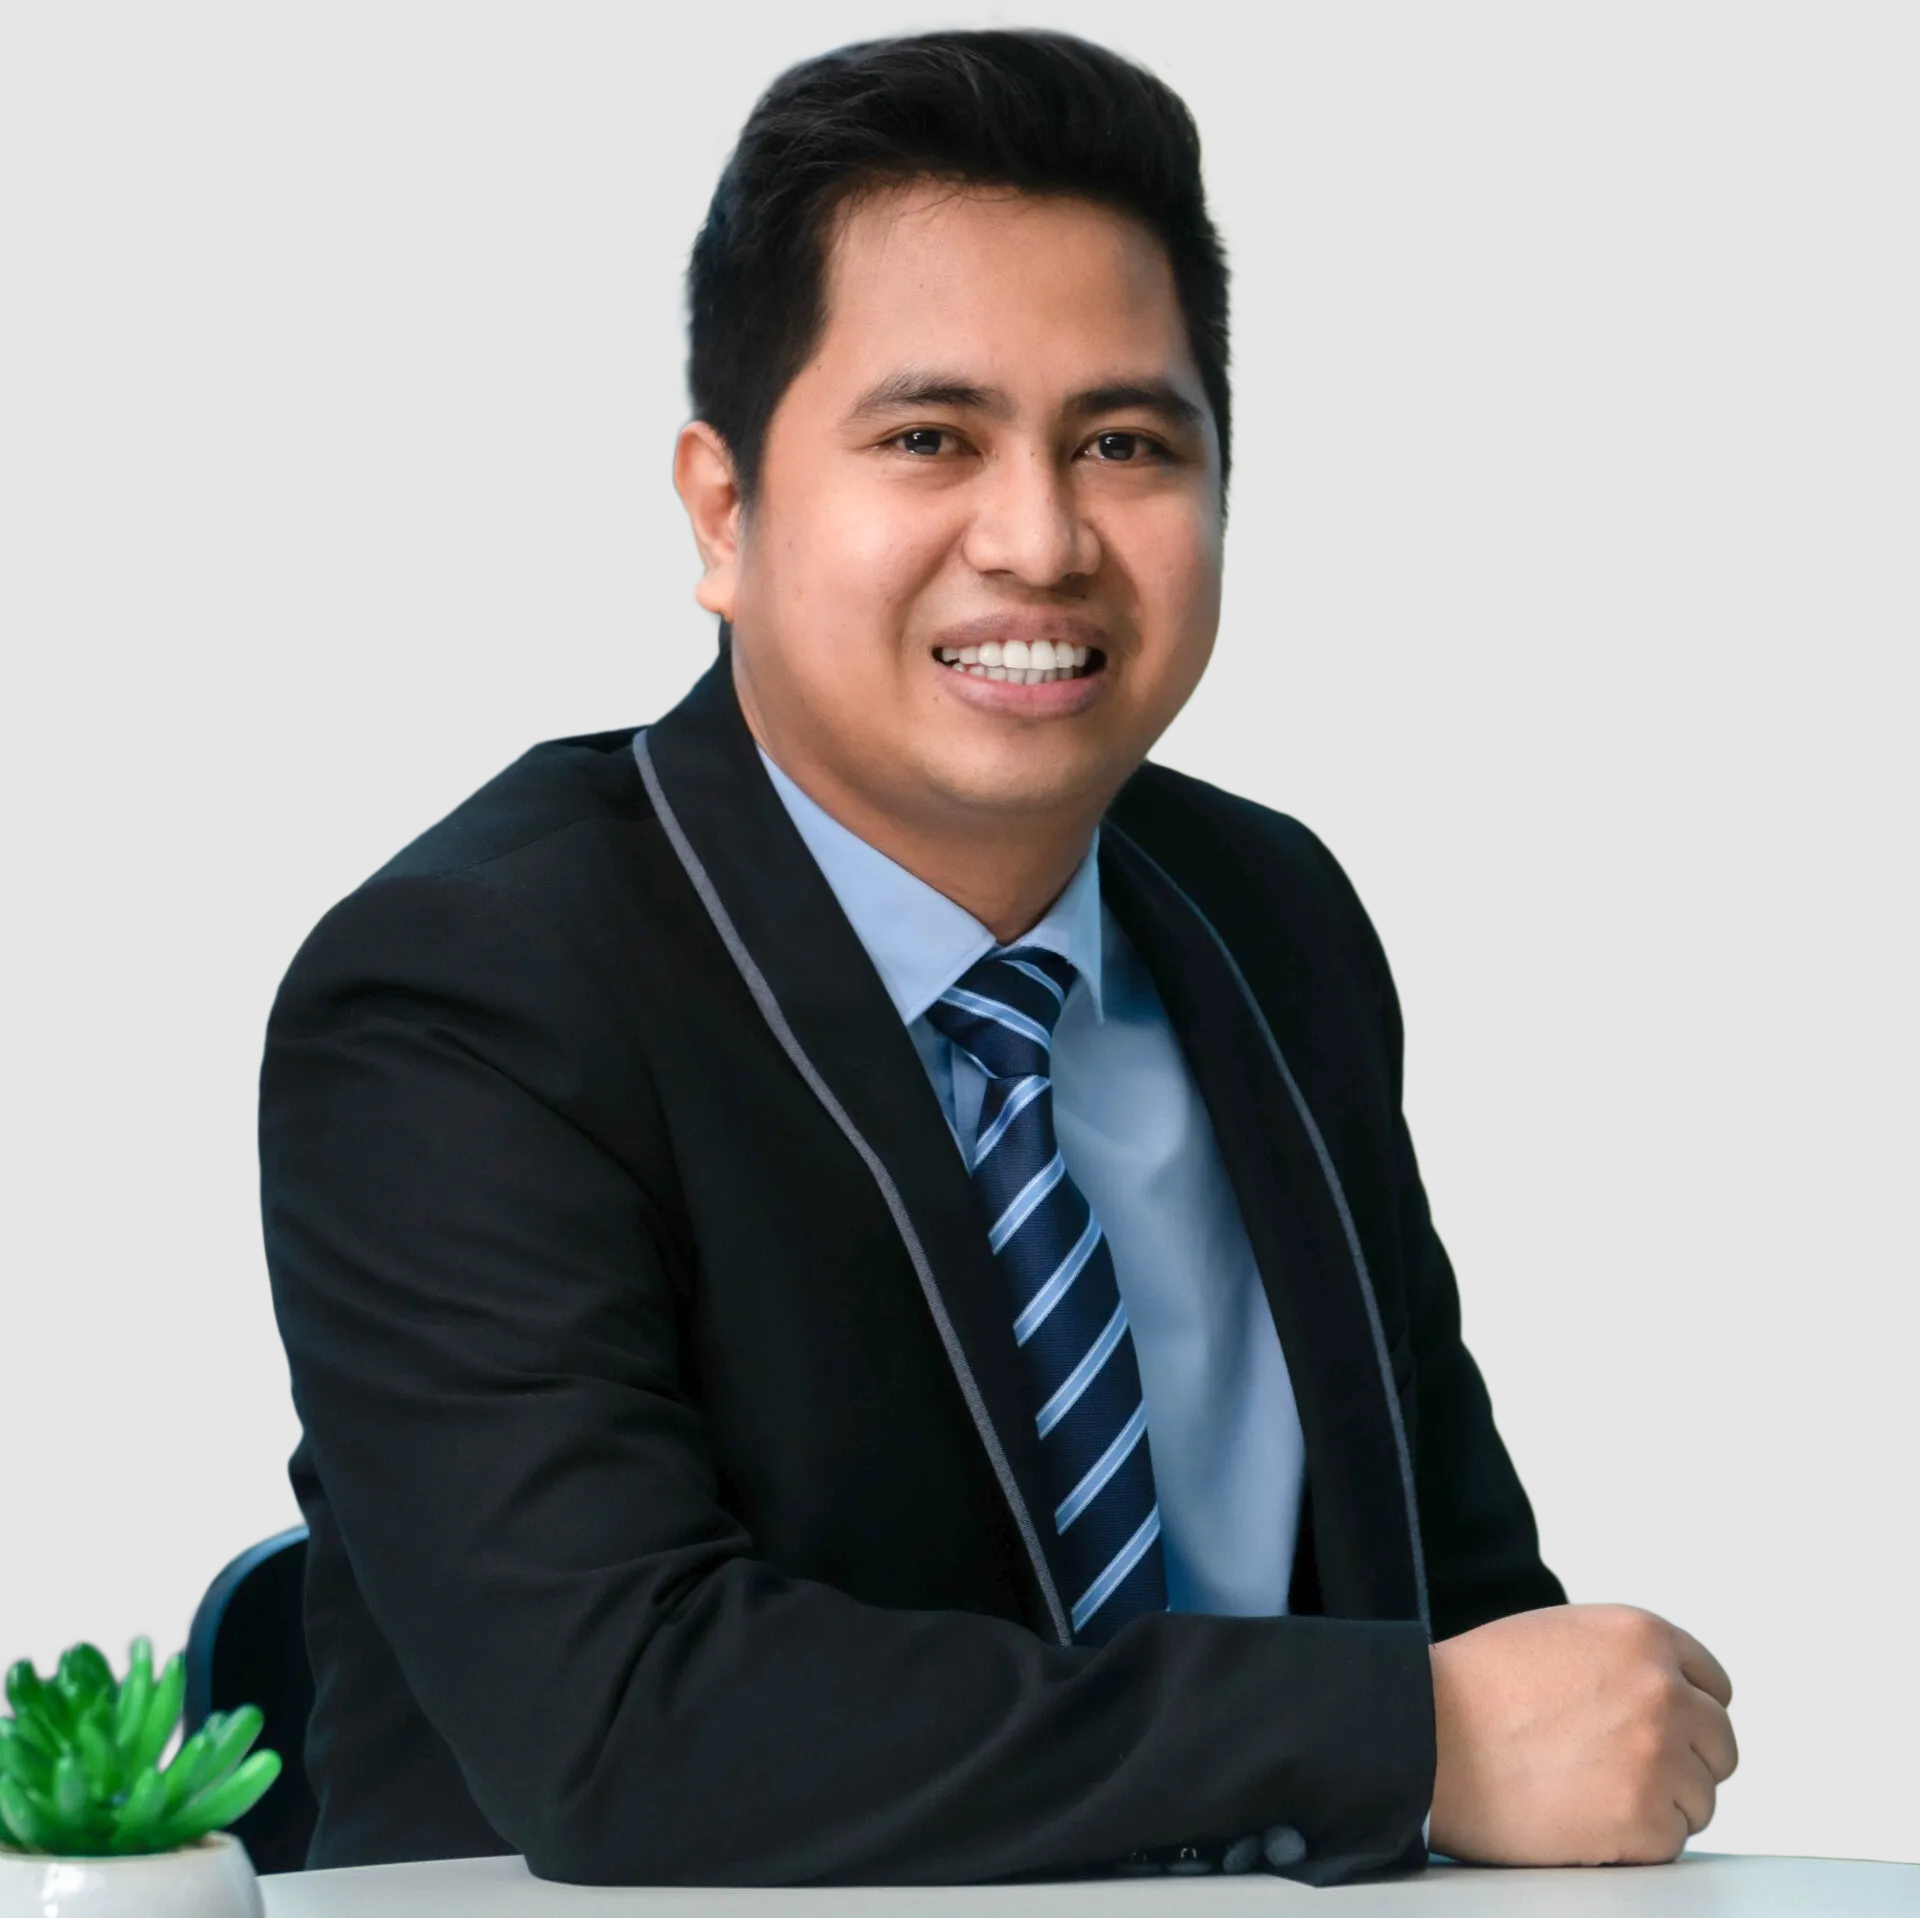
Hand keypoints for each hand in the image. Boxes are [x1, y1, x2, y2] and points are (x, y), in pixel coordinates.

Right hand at [1427, 1603, 1737, 1865]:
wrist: (1428, 1734)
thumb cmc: (1478, 1687)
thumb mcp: (1560, 1636)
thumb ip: (1622, 1658)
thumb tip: (1667, 1695)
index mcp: (1643, 1636)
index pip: (1714, 1685)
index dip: (1687, 1711)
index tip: (1665, 1732)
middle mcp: (1664, 1692)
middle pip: (1718, 1745)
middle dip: (1682, 1761)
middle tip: (1626, 1771)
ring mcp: (1659, 1758)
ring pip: (1700, 1799)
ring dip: (1659, 1803)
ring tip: (1592, 1792)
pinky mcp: (1645, 1822)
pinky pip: (1670, 1842)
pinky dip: (1635, 1841)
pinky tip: (1585, 1818)